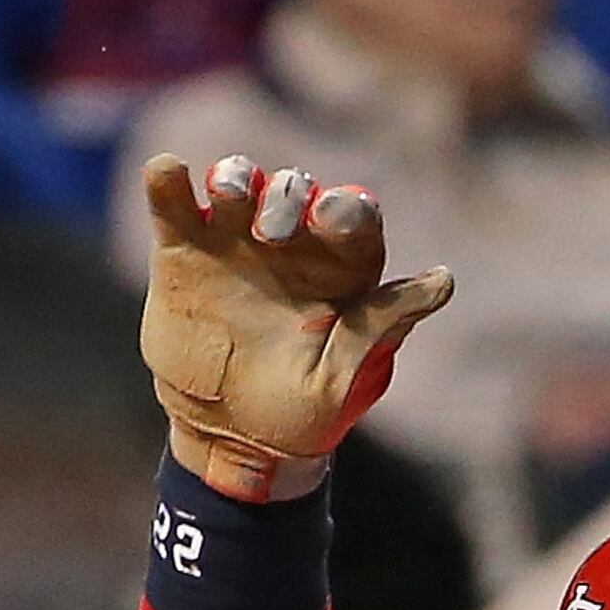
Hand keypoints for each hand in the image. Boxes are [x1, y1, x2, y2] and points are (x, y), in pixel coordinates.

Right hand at [139, 152, 454, 502]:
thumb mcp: (342, 379)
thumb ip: (382, 324)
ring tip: (229, 193)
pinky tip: (166, 171)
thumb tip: (443, 282)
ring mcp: (235, 240)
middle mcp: (291, 242)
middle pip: (295, 192)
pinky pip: (175, 204)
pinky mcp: (184, 251)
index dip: (345, 209)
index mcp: (340, 267)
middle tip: (274, 229)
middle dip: (288, 197)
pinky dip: (168, 181)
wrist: (228, 438)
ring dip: (236, 176)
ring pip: (238, 183)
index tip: (331, 217)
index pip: (352, 217)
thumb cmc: (297, 412)